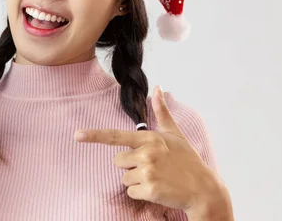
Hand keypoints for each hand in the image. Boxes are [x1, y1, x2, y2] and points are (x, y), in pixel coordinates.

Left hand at [74, 86, 229, 216]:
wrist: (204, 190)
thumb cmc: (187, 160)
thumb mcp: (175, 134)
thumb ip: (162, 112)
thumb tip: (158, 88)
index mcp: (149, 138)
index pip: (116, 135)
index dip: (94, 135)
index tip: (77, 135)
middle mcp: (146, 153)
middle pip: (117, 161)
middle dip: (130, 165)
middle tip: (152, 167)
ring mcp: (148, 172)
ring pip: (124, 178)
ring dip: (137, 181)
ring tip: (157, 178)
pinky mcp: (150, 190)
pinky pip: (130, 192)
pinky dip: (141, 193)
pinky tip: (158, 189)